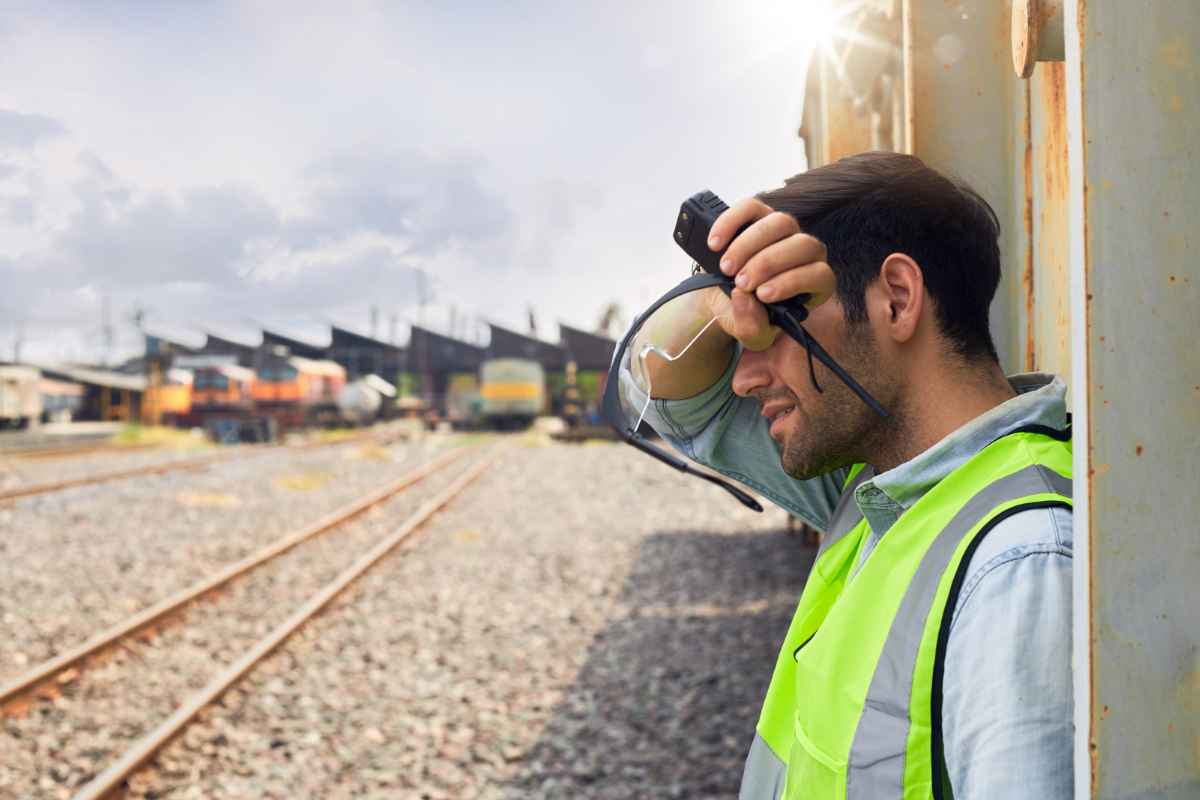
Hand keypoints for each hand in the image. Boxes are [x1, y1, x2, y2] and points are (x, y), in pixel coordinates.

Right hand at [701, 198, 835, 351]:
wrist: (724, 298)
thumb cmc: (747, 315)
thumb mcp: (751, 333)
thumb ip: (751, 325)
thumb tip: (744, 296)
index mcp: (814, 283)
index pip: (820, 274)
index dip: (793, 281)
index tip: (763, 294)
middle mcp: (805, 252)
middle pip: (802, 244)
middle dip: (768, 263)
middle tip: (740, 282)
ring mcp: (784, 230)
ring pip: (780, 222)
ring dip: (749, 244)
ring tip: (725, 267)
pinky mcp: (759, 214)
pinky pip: (751, 207)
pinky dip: (731, 223)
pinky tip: (715, 243)